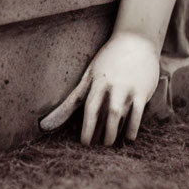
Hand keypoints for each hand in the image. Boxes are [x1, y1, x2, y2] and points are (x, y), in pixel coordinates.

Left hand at [39, 32, 159, 145]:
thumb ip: (73, 99)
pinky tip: (128, 138)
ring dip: (114, 132)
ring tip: (109, 144)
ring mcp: (127, 87)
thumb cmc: (108, 61)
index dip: (86, 127)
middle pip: (105, 112)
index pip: (88, 106)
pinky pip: (138, 113)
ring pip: (119, 113)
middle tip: (96, 148)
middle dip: (100, 132)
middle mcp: (111, 84)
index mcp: (97, 80)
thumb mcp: (89, 75)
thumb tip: (46, 123)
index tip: (84, 143)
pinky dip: (133, 127)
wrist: (136, 41)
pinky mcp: (142, 90)